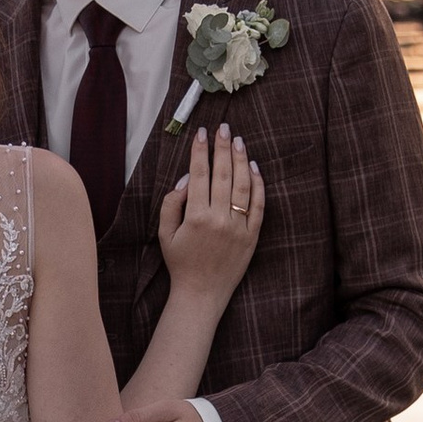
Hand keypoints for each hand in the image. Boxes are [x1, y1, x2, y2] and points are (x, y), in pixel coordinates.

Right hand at [158, 128, 263, 296]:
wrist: (201, 293)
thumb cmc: (180, 263)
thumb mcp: (164, 234)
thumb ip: (171, 204)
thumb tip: (185, 179)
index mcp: (195, 217)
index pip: (199, 175)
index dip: (200, 151)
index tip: (201, 133)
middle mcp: (218, 219)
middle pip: (223, 174)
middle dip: (222, 147)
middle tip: (223, 128)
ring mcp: (238, 227)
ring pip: (242, 185)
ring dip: (240, 160)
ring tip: (238, 141)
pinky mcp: (252, 236)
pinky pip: (258, 205)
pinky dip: (257, 184)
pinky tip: (253, 167)